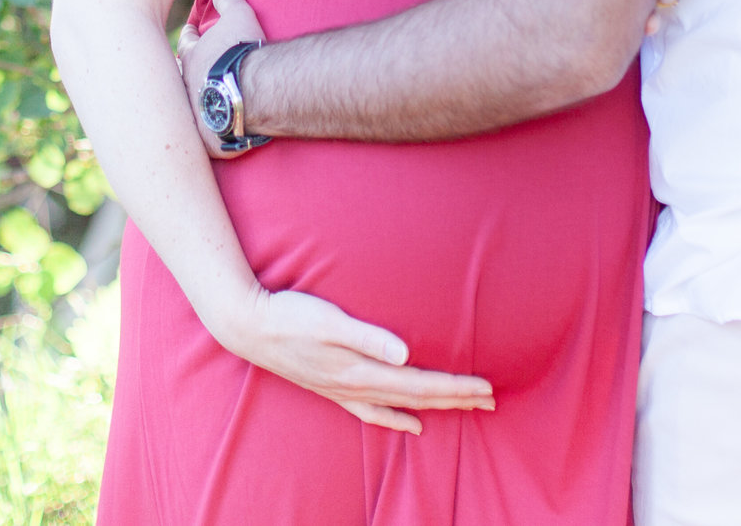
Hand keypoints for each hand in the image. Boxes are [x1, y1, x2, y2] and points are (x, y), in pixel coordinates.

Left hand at [178, 0, 266, 157]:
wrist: (252, 91)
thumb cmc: (244, 51)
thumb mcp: (239, 16)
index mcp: (193, 58)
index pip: (185, 44)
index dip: (188, 36)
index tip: (188, 31)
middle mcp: (185, 88)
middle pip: (177, 80)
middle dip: (179, 75)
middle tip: (183, 73)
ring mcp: (193, 115)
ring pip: (184, 112)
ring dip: (189, 108)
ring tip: (196, 108)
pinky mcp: (205, 141)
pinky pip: (204, 140)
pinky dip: (207, 136)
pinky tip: (209, 139)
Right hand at [205, 283, 495, 434]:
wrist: (248, 327)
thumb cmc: (289, 315)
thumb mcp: (329, 320)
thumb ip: (368, 337)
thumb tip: (406, 355)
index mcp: (361, 370)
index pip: (421, 384)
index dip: (456, 388)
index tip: (487, 388)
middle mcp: (357, 386)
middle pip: (418, 399)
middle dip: (457, 400)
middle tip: (492, 401)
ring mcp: (344, 391)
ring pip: (402, 407)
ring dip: (436, 408)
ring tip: (466, 408)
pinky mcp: (333, 388)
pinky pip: (375, 412)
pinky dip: (398, 420)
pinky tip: (413, 424)